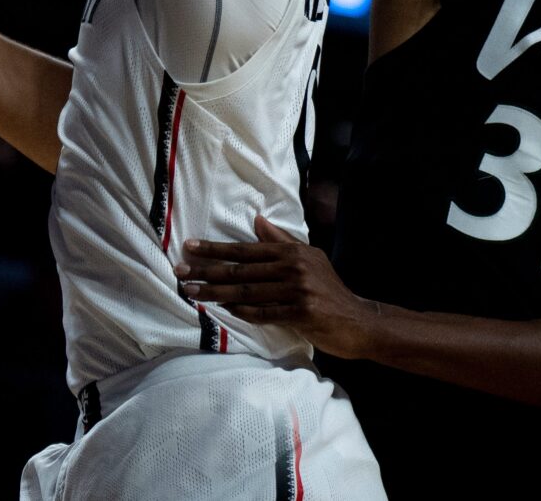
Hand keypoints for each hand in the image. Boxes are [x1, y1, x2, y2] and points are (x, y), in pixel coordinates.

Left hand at [177, 216, 373, 356]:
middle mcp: (293, 267)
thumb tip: (257, 220)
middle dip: (206, 271)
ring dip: (215, 293)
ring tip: (191, 292)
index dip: (215, 249)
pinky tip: (223, 309)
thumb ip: (281, 241)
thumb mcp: (309, 259)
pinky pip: (263, 312)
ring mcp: (298, 290)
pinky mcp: (302, 313)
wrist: (360, 321)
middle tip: (180, 272)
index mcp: (292, 251)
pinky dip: (241, 311)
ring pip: (247, 292)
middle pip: (241, 270)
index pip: (245, 249)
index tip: (189, 247)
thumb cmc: (329, 290)